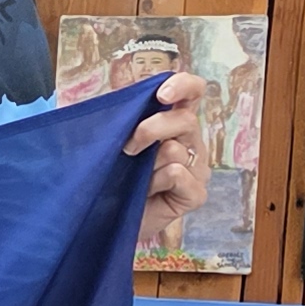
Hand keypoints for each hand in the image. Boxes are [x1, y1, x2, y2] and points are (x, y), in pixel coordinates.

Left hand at [126, 69, 209, 256]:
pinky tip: (148, 193)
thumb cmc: (111, 175)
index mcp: (174, 122)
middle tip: (127, 147)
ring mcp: (197, 168)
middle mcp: (192, 141)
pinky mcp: (195, 194)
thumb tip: (115, 97)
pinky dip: (156, 182)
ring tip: (137, 179)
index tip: (160, 94)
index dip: (182, 85)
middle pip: (185, 119)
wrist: (106, 220)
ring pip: (176, 149)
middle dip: (150, 129)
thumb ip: (120, 115)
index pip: (192, 91)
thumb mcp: (112, 140)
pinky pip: (177, 174)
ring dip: (148, 163)